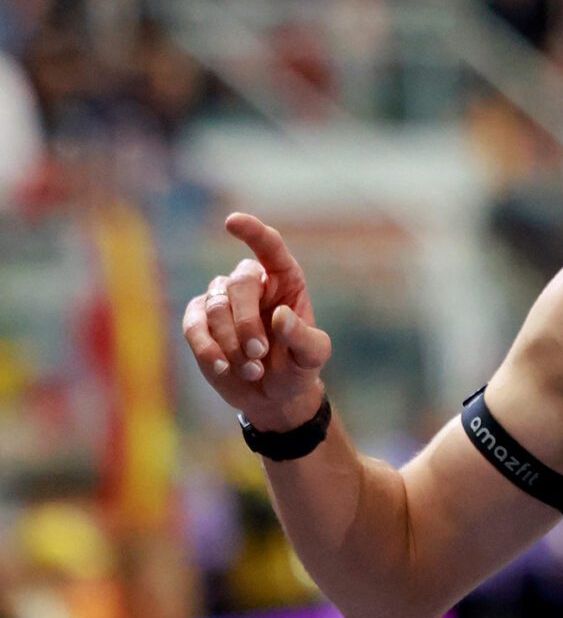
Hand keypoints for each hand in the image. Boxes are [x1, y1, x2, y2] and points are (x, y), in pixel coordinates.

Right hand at [181, 213, 332, 430]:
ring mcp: (222, 300)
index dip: (252, 232)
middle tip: (259, 354)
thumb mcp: (312, 356)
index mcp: (285, 280)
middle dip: (246, 322)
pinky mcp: (199, 322)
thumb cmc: (298, 367)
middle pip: (239, 284)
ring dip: (231, 343)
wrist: (273, 396)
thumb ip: (303, 337)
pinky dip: (207, 348)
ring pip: (215, 307)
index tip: (232, 221)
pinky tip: (223, 368)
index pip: (269, 246)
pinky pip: (193, 326)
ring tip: (252, 370)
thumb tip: (280, 315)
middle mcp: (253, 284)